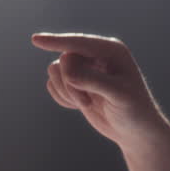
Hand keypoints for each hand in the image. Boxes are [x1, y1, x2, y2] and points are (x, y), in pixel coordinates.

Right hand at [32, 32, 163, 148]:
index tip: (36, 40)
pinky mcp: (75, 82)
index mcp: (112, 50)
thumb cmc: (133, 110)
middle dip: (70, 84)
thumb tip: (66, 71)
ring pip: (55, 70)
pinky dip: (61, 98)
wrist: (133, 130)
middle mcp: (96, 54)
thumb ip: (93, 81)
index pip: (79, 43)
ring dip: (66, 92)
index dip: (57, 41)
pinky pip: (52, 84)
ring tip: (86, 104)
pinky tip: (81, 105)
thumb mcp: (118, 95)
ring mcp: (84, 68)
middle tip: (86, 103)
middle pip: (65, 59)